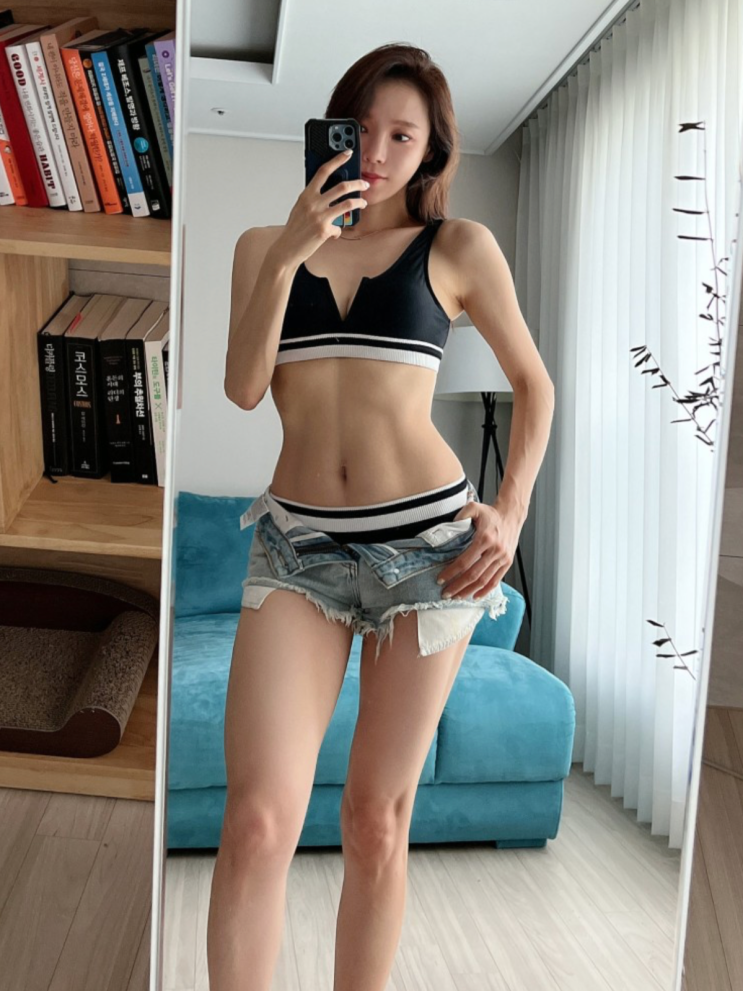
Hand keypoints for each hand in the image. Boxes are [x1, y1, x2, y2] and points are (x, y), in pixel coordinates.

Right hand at [271, 149, 368, 266]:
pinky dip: (338, 231)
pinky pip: (339, 228)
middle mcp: (313, 203)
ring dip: (359, 202)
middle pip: (342, 187)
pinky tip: (334, 233)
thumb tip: (329, 193)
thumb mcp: (300, 208)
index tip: (347, 153)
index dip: (337, 160)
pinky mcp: (324, 230)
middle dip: (357, 184)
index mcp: (306, 194)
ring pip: (347, 204)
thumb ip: (313, 199)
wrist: (287, 248)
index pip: (323, 171)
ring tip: (363, 203)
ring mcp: (319, 216)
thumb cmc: (294, 229)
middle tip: (364, 184)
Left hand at [436, 501, 520, 600]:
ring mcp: (503, 558)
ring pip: (484, 580)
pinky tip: (475, 596)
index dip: (451, 572)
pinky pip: (496, 580)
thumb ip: (461, 514)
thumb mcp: (474, 508)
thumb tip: (448, 525)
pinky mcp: (507, 563)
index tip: (441, 579)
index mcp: (485, 539)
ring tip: (457, 597)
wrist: (511, 515)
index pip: (465, 561)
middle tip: (445, 593)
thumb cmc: (491, 514)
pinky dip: (485, 591)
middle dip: (457, 586)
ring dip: (469, 591)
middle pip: (473, 575)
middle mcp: (495, 550)